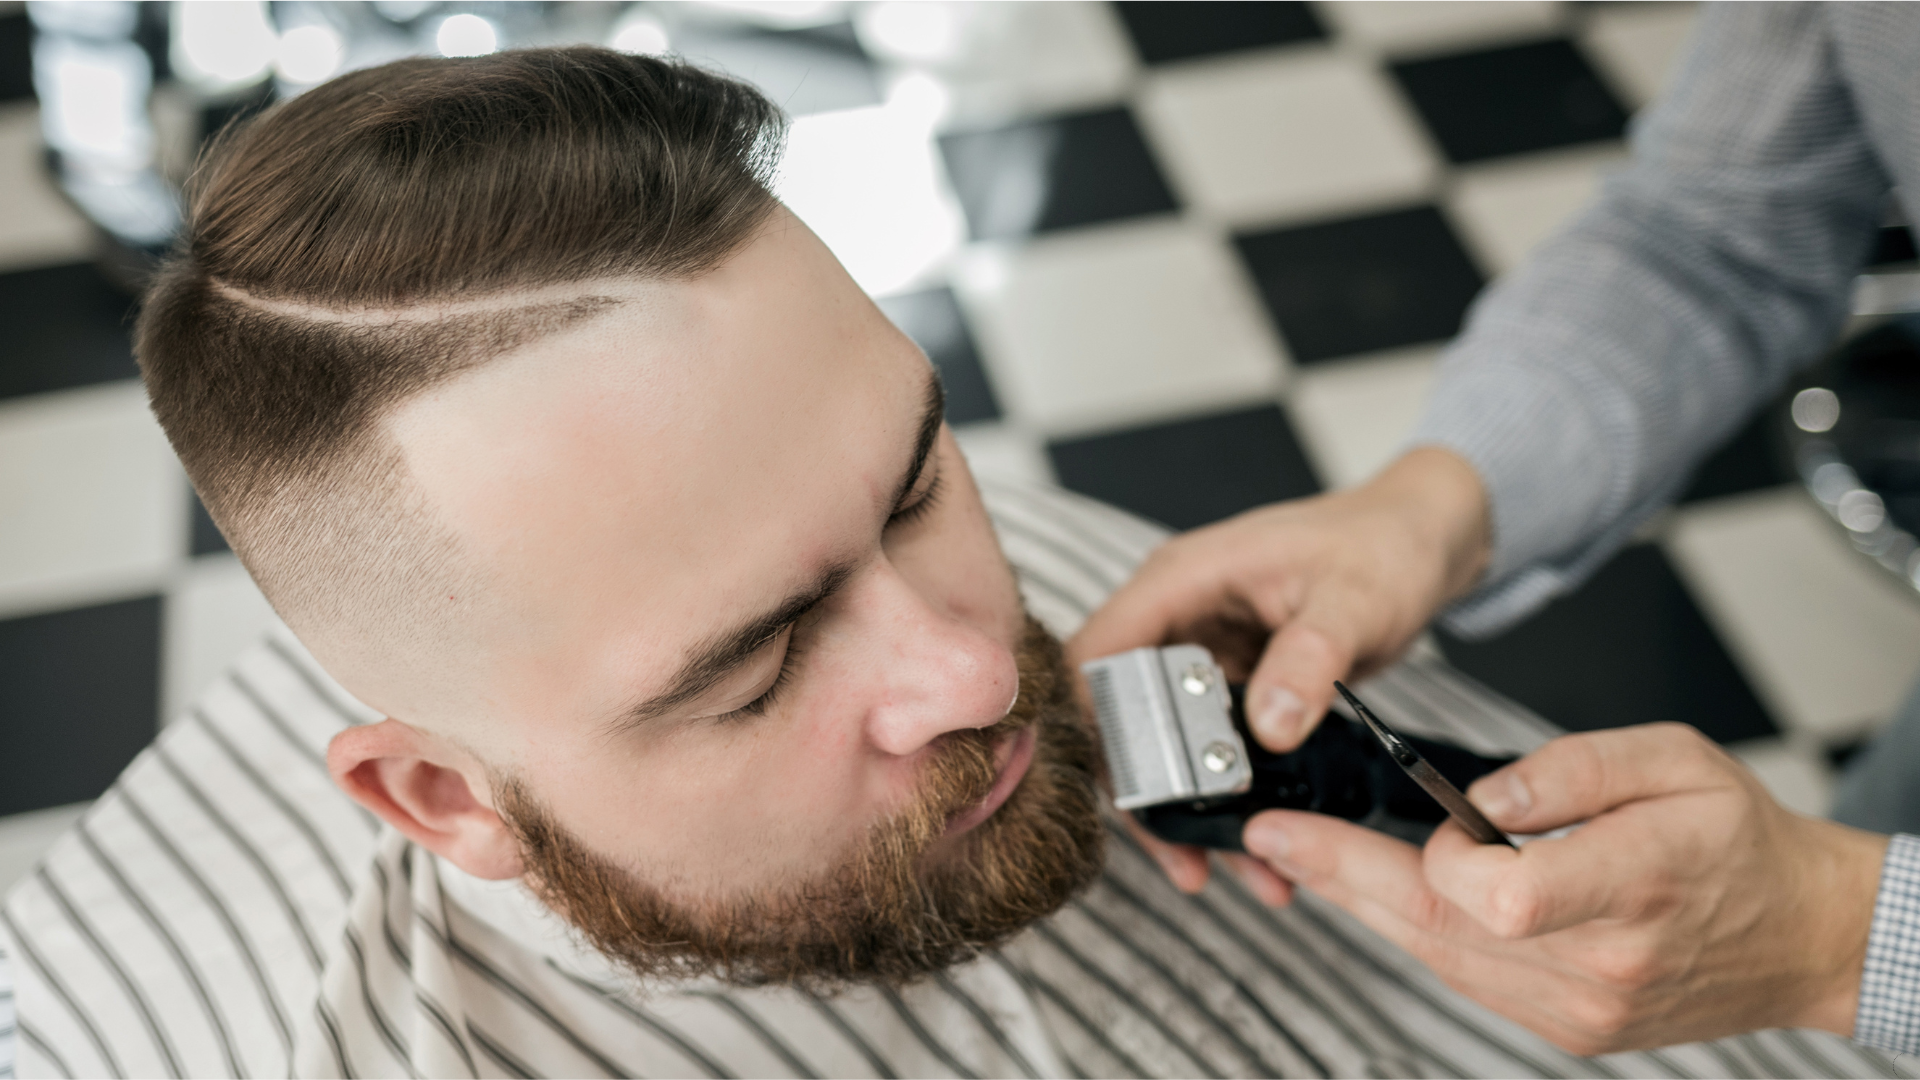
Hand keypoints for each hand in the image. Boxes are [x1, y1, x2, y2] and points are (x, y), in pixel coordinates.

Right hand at [1069, 446, 1489, 893]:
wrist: (1418, 540)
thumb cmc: (1382, 546)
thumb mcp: (1354, 599)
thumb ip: (1309, 658)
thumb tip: (1269, 728)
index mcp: (1179, 581)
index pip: (1096, 658)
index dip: (1098, 727)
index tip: (1133, 798)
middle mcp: (1175, 618)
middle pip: (1120, 716)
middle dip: (1148, 795)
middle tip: (1185, 859)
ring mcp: (1199, 653)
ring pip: (1164, 744)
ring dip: (1190, 810)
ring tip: (1235, 871)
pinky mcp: (1229, 684)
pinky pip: (1208, 749)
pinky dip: (1227, 799)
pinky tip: (1261, 846)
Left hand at [1242, 723, 1888, 1054]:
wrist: (1799, 934)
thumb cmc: (1741, 840)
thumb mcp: (1678, 761)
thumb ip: (1576, 768)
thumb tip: (1484, 791)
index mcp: (1636, 886)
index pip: (1504, 893)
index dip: (1443, 855)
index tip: (1415, 813)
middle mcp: (1601, 964)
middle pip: (1441, 927)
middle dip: (1341, 875)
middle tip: (1274, 836)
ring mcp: (1578, 1007)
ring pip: (1438, 957)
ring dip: (1363, 905)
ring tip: (1304, 857)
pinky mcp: (1563, 1026)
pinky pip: (1464, 975)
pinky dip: (1416, 931)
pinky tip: (1379, 895)